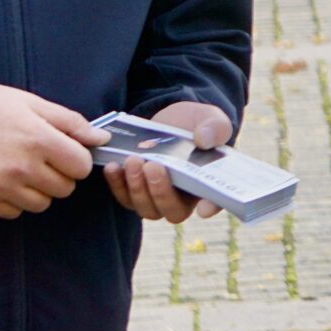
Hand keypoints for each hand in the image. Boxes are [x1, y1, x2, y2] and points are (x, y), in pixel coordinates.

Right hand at [0, 81, 107, 219]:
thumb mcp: (34, 103)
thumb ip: (71, 123)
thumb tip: (102, 139)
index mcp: (40, 140)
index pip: (82, 167)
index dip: (78, 159)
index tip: (65, 151)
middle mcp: (23, 167)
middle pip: (65, 188)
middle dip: (60, 174)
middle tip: (43, 159)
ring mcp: (2, 186)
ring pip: (42, 204)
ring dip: (39, 190)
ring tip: (23, 169)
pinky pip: (15, 212)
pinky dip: (15, 200)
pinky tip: (5, 180)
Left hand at [102, 101, 232, 223]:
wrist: (169, 120)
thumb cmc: (195, 124)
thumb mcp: (209, 118)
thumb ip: (214, 127)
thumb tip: (204, 141)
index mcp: (209, 183)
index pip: (215, 202)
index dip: (211, 207)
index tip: (203, 207)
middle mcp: (185, 198)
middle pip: (173, 211)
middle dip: (161, 192)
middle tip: (153, 165)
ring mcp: (158, 199)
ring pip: (147, 209)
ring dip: (137, 188)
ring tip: (133, 160)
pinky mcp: (137, 192)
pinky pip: (125, 199)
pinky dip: (118, 185)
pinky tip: (115, 166)